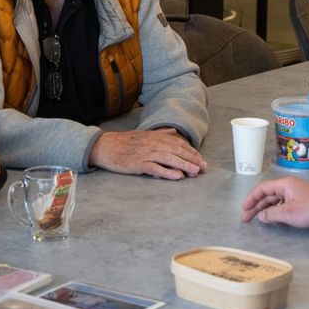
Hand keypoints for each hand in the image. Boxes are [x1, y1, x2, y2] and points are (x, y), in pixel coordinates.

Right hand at [89, 128, 206, 179]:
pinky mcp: (138, 164)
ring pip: (169, 159)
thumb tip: (174, 132)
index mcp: (155, 136)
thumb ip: (160, 133)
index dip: (191, 151)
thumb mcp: (143, 134)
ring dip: (184, 165)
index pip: (178, 143)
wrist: (105, 146)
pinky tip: (178, 176)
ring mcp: (145, 153)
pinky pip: (156, 168)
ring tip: (195, 172)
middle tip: (204, 167)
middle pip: (177, 151)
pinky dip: (168, 172)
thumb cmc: (124, 142)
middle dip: (192, 159)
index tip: (201, 159)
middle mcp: (152, 143)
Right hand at [241, 177, 308, 229]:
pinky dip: (275, 210)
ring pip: (275, 200)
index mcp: (284, 184)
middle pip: (267, 195)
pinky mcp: (300, 201)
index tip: (244, 209)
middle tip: (246, 218)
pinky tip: (271, 218)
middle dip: (256, 206)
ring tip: (256, 219)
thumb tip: (260, 216)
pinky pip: (282, 204)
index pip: (262, 189)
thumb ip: (271, 214)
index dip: (251, 198)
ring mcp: (294, 193)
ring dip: (265, 209)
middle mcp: (288, 186)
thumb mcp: (288, 214)